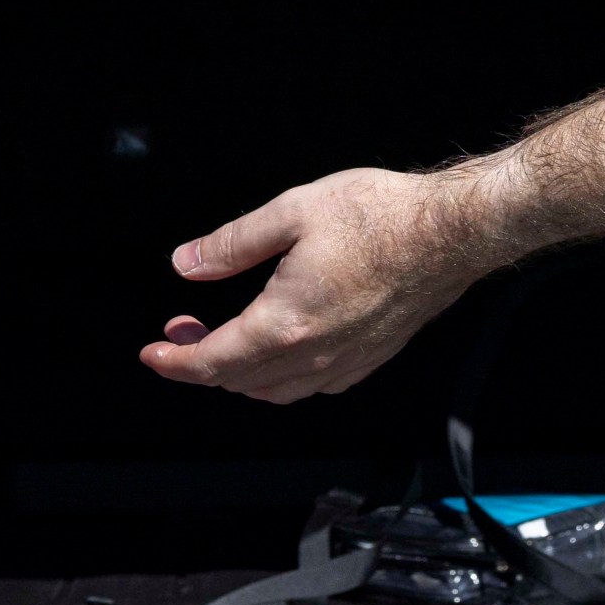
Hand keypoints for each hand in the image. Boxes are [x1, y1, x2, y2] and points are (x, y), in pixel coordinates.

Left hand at [141, 167, 505, 404]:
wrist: (451, 234)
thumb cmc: (380, 217)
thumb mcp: (292, 212)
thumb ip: (232, 244)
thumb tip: (186, 264)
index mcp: (285, 323)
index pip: (213, 361)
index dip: (174, 361)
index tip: (153, 352)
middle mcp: (313, 355)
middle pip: (238, 381)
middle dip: (199, 362)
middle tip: (183, 329)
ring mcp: (344, 363)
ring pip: (273, 391)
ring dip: (239, 375)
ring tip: (224, 340)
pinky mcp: (369, 359)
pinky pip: (311, 387)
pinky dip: (280, 379)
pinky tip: (279, 349)